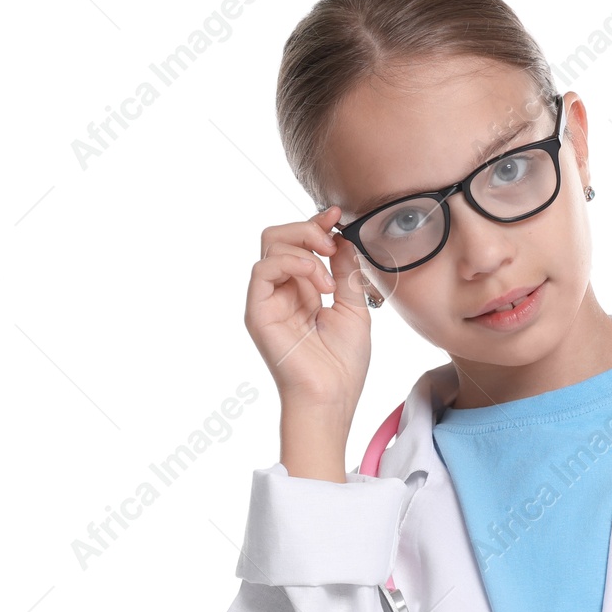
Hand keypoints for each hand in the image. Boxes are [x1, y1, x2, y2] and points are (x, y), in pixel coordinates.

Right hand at [245, 206, 373, 410]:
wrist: (332, 398)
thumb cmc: (343, 364)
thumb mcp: (354, 307)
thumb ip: (347, 271)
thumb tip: (342, 238)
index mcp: (302, 290)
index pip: (300, 244)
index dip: (316, 224)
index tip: (337, 213)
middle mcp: (280, 291)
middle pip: (279, 236)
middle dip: (308, 229)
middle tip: (332, 242)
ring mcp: (266, 300)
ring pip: (271, 245)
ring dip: (306, 249)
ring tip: (329, 277)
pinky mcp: (257, 312)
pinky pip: (263, 269)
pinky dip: (293, 263)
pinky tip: (319, 281)